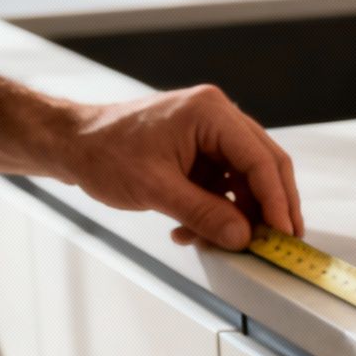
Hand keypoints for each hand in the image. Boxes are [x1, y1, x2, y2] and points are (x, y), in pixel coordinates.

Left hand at [56, 85, 302, 250]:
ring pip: (248, 179)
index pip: (260, 160)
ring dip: (240, 214)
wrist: (71, 144)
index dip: (277, 201)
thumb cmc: (102, 152)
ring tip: (221, 242)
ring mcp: (211, 134)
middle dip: (271, 208)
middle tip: (280, 242)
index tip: (284, 235)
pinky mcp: (202, 151)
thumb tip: (242, 237)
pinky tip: (193, 231)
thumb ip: (203, 214)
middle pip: (265, 166)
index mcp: (210, 113)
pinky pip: (226, 184)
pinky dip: (218, 210)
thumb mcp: (154, 189)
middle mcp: (217, 117)